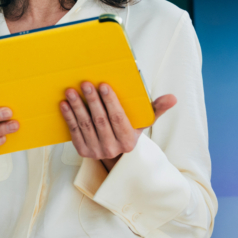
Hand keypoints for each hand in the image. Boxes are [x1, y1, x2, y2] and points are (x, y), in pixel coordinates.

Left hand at [60, 82, 176, 170]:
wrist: (114, 154)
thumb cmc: (129, 130)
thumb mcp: (143, 122)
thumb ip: (156, 109)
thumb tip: (173, 98)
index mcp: (128, 142)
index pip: (118, 119)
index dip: (110, 102)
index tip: (103, 85)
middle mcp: (112, 149)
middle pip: (100, 121)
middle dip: (92, 101)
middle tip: (85, 83)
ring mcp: (95, 151)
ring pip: (85, 126)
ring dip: (77, 107)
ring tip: (71, 90)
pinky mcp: (82, 151)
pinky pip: (74, 132)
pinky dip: (68, 117)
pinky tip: (64, 104)